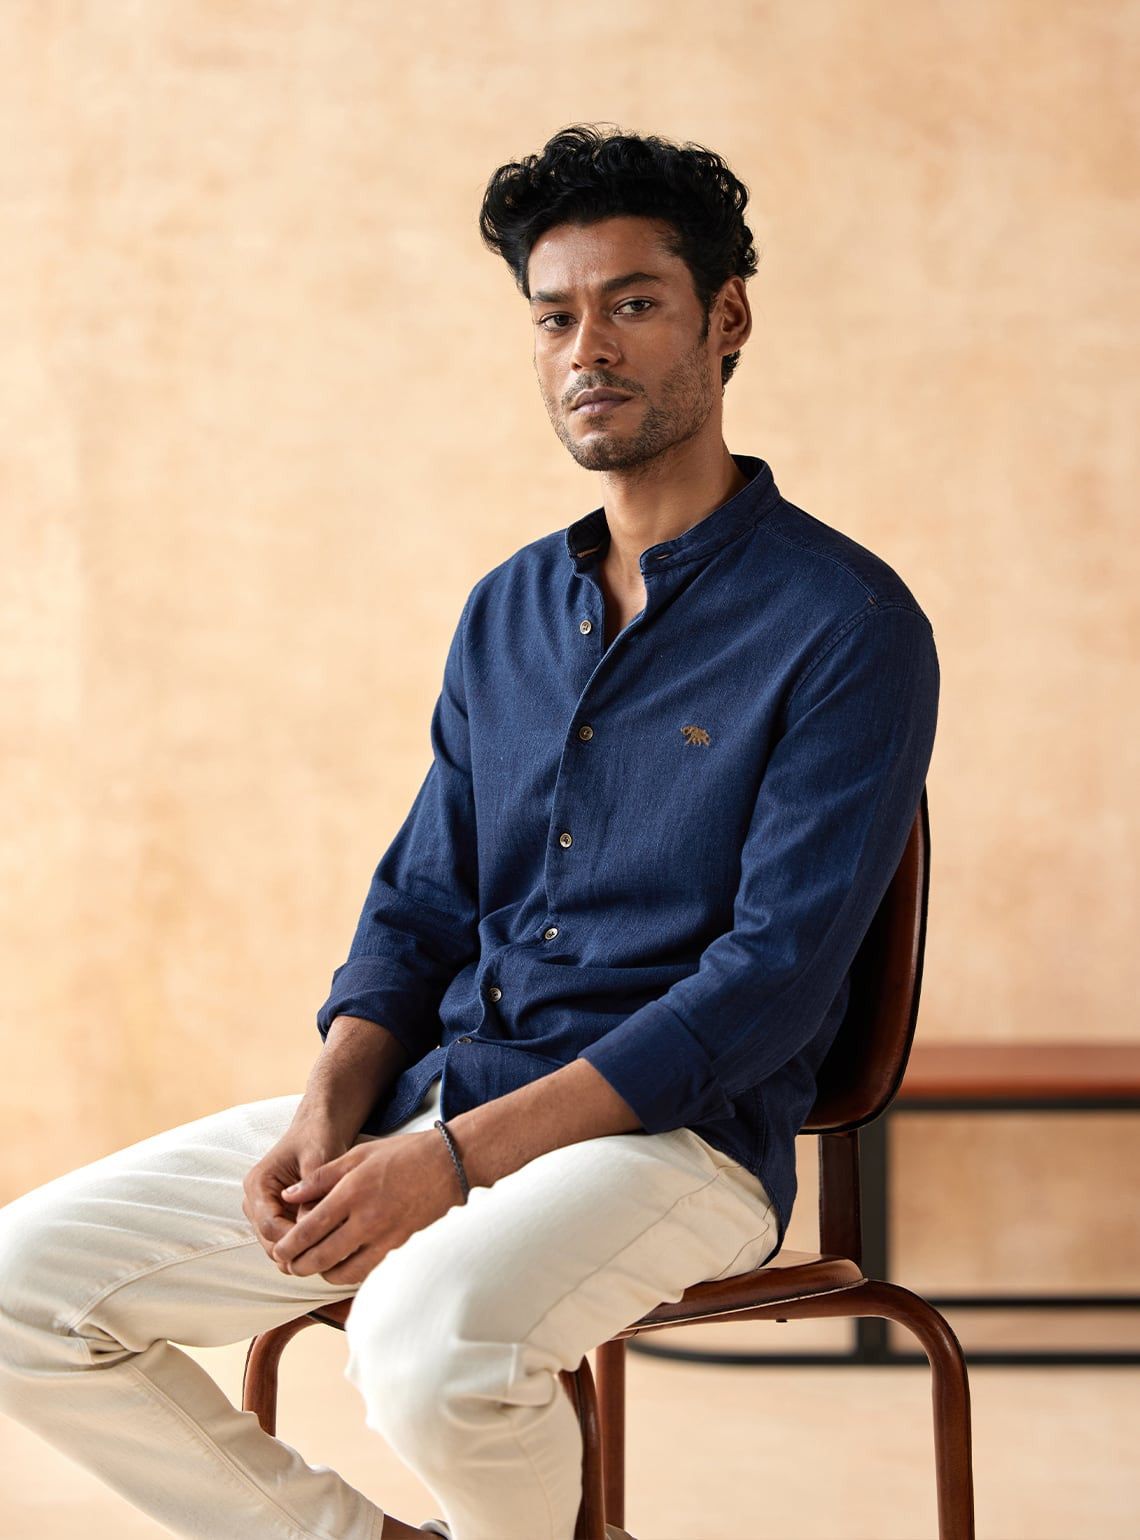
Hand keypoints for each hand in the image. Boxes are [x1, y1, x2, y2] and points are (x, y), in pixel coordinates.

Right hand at [242, 1113, 350, 1262]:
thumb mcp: (318, 1157)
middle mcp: (254, 1201)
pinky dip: (305, 1246)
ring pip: (277, 1247)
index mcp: (258, 1184)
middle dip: (297, 1250)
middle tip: (330, 1252)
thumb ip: (312, 1189)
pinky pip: (287, 1241)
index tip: (321, 1244)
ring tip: (332, 1248)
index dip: (293, 1239)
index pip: (268, 1225)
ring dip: (301, 1250)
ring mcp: (264, 1212)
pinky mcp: (277, 1217)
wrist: (318, 1129)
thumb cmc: (317, 1137)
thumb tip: (309, 1224)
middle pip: (269, 1242)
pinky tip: (328, 1242)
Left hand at [267, 1127, 461, 1286]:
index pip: (309, 1229)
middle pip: (321, 1256)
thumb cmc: (404, 1155)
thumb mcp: (357, 1155)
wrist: (451, 1164)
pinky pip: (368, 1272)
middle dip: (299, 1265)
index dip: (288, 1245)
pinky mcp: (402, 1249)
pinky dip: (350, 1275)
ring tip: (314, 1267)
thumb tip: (289, 1196)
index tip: (279, 1251)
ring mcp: (386, 1238)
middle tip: (290, 1265)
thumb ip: (320, 1178)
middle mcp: (367, 1219)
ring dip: (323, 1274)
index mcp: (352, 1192)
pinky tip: (343, 1268)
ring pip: (343, 1271)